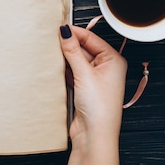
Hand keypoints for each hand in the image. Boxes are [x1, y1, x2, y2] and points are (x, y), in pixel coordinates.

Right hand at [59, 24, 126, 164]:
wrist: (94, 136)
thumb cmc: (99, 109)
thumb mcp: (84, 74)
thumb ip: (73, 50)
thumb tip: (65, 31)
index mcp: (113, 60)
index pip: (91, 38)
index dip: (74, 32)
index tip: (58, 28)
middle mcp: (106, 68)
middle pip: (83, 48)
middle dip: (68, 45)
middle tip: (51, 39)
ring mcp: (94, 78)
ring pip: (76, 60)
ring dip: (65, 57)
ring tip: (51, 53)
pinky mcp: (84, 88)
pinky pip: (72, 71)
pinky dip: (63, 69)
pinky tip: (54, 67)